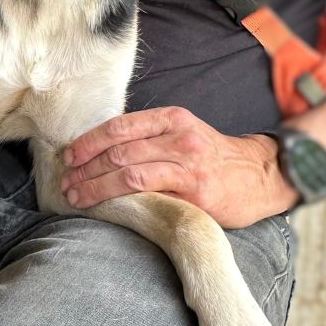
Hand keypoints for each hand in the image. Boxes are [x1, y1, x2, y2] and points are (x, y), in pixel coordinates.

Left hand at [60, 107, 298, 227]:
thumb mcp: (182, 133)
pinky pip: (150, 195)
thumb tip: (98, 149)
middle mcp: (179, 137)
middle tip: (67, 181)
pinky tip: (106, 208)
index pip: (119, 126)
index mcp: (172, 118)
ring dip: (96, 186)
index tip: (69, 155)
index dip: (89, 141)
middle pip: (118, 150)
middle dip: (86, 167)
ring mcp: (187, 165)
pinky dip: (122, 201)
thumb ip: (148, 137)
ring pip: (129, 173)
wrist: (259, 176)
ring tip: (77, 196)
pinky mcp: (194, 193)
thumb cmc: (211, 157)